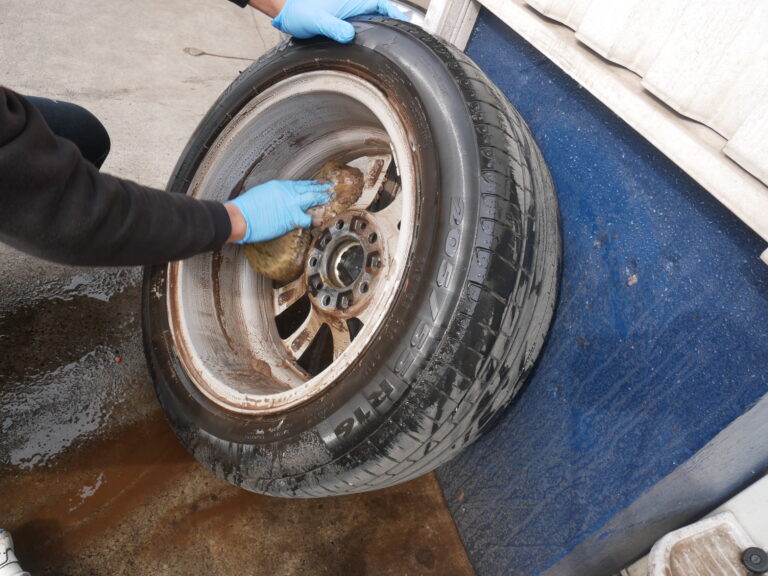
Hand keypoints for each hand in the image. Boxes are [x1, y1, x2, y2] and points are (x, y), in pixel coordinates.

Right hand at [225, 180, 330, 243]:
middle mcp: (287, 193)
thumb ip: (276, 194)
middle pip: (309, 189)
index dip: (311, 185)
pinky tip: (320, 220)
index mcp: (280, 186)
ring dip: (321, 199)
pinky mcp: (290, 218)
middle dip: (320, 189)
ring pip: (311, 199)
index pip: (300, 184)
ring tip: (329, 199)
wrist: (240, 217)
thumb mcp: (262, 193)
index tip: (319, 184)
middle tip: (330, 189)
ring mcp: (290, 205)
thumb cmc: (246, 207)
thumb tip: (282, 199)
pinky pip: (306, 218)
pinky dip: (314, 219)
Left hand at [272, 0, 407, 42]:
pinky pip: (362, 32)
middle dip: (393, 27)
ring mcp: (350, 18)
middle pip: (380, 16)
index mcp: (352, 2)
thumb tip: (349, 35)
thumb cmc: (300, 11)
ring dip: (382, 34)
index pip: (381, 5)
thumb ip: (333, 27)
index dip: (395, 13)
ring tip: (393, 48)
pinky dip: (370, 39)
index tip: (406, 23)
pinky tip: (372, 50)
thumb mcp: (316, 21)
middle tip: (404, 42)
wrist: (288, 13)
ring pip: (372, 25)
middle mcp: (354, 9)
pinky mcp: (345, 27)